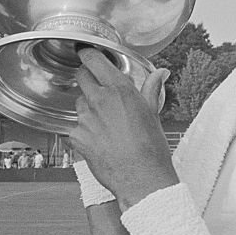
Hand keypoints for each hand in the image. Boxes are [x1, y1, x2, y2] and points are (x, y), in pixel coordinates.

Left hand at [70, 48, 177, 208]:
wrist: (142, 180)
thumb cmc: (152, 149)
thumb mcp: (153, 113)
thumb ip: (151, 89)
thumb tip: (161, 73)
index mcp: (120, 89)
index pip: (93, 60)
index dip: (87, 55)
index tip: (86, 54)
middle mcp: (100, 100)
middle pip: (81, 77)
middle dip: (88, 80)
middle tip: (100, 92)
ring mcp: (86, 118)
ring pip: (78, 103)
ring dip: (87, 109)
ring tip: (106, 125)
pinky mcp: (77, 137)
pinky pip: (74, 128)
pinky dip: (83, 132)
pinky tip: (99, 143)